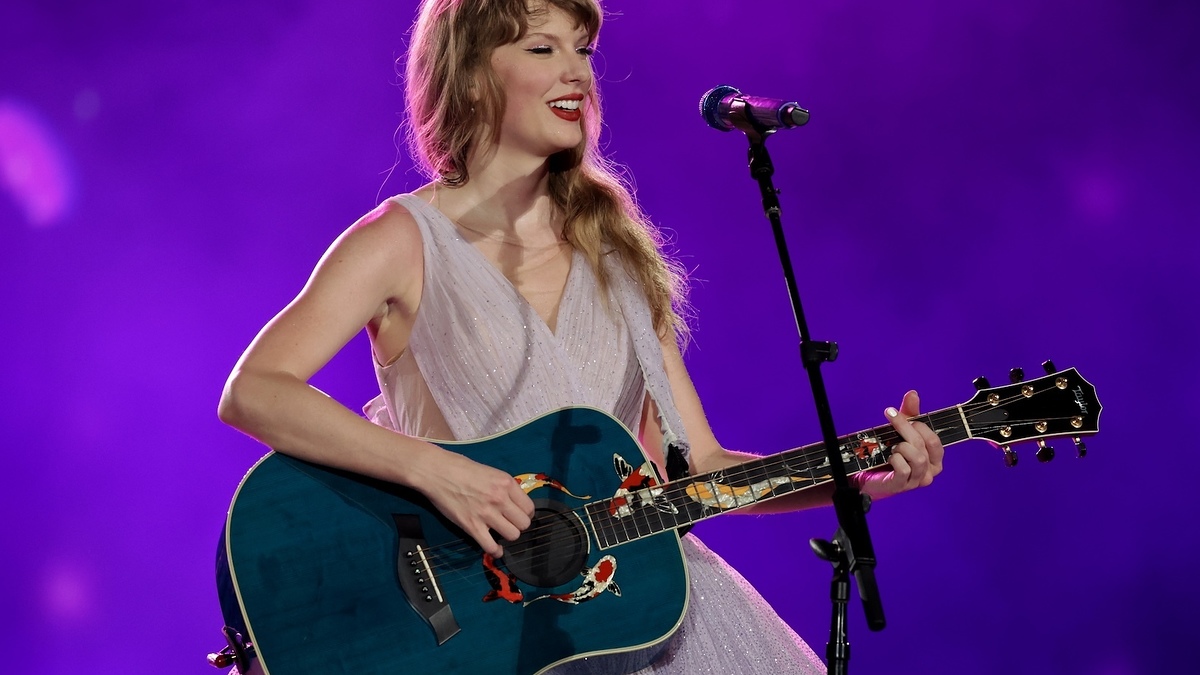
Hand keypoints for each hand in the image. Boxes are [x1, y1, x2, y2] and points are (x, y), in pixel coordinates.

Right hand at [415, 446, 534, 557]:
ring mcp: (486, 513)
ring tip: (499, 533)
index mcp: (506, 483)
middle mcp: (500, 499)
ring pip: (513, 535)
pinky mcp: (472, 526)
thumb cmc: (460, 468)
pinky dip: (495, 551)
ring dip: (507, 536)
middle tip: (508, 523)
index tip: (516, 514)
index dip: (524, 513)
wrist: (436, 472)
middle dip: (518, 525)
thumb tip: (513, 502)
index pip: (529, 507)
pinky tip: (494, 548)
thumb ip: (504, 488)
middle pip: (524, 524)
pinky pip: (491, 547)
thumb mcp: (490, 472)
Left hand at [855, 390, 944, 498]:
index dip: (917, 425)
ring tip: (892, 446)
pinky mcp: (902, 485)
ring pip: (918, 458)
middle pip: (923, 445)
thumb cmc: (891, 452)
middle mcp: (930, 470)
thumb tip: (913, 394)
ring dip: (901, 447)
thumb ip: (909, 412)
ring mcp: (917, 480)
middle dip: (905, 429)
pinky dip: (895, 459)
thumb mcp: (901, 430)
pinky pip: (904, 469)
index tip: (898, 415)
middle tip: (891, 419)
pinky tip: (889, 457)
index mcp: (934, 457)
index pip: (934, 439)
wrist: (869, 473)